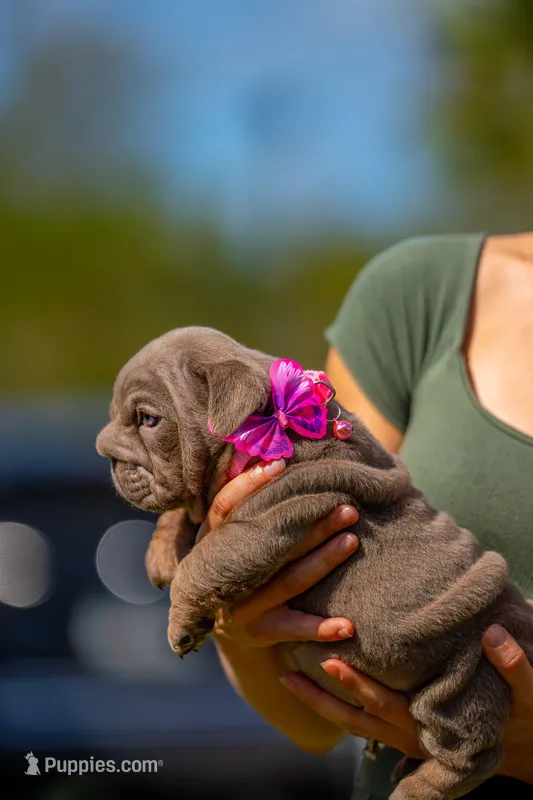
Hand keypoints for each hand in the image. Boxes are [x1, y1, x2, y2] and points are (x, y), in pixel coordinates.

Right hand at [198, 458, 359, 647]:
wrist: (232, 625)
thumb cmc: (243, 564)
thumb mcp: (233, 537)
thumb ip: (250, 506)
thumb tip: (274, 452)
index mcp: (215, 542)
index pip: (226, 507)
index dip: (249, 484)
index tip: (281, 464)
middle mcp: (224, 572)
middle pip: (272, 543)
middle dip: (313, 524)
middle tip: (347, 506)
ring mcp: (241, 605)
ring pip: (288, 581)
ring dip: (324, 561)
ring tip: (352, 541)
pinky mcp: (259, 632)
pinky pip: (295, 628)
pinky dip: (322, 627)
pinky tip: (348, 625)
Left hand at [280, 624, 532, 779]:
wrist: (523, 745)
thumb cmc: (521, 713)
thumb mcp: (528, 693)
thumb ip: (515, 667)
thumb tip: (496, 636)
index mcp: (430, 721)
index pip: (385, 702)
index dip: (357, 683)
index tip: (328, 659)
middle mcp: (409, 733)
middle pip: (357, 714)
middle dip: (323, 693)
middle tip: (289, 666)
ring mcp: (402, 737)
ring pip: (352, 723)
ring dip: (318, 702)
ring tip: (286, 678)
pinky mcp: (401, 732)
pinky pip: (361, 723)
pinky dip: (335, 706)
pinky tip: (314, 683)